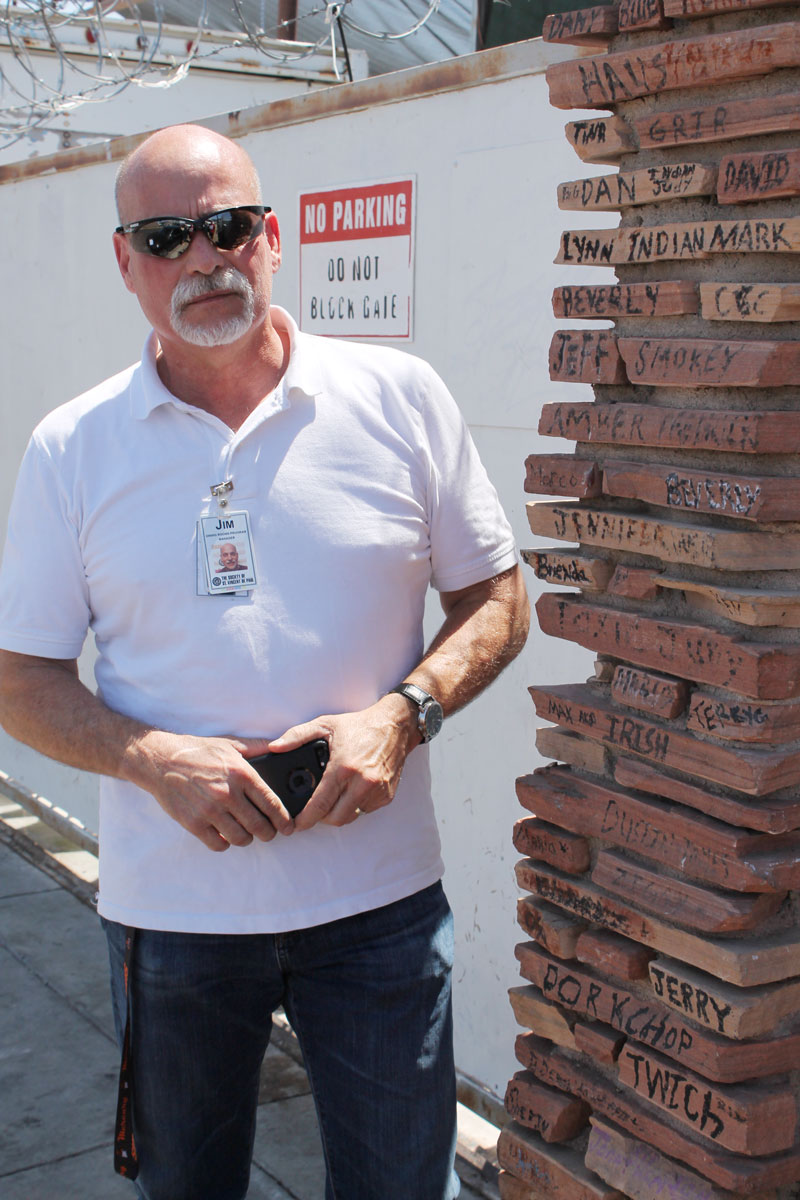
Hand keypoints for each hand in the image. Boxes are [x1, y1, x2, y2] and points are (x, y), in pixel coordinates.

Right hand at [127, 730, 294, 851]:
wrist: (161, 760)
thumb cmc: (197, 752)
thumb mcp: (230, 744)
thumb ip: (257, 747)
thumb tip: (280, 746)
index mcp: (241, 774)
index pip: (271, 804)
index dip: (284, 820)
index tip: (289, 827)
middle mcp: (227, 794)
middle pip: (259, 826)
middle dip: (269, 833)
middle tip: (269, 833)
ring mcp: (210, 811)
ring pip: (240, 838)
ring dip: (247, 839)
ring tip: (246, 833)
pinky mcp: (193, 823)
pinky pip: (217, 845)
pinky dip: (224, 844)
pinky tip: (224, 835)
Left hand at [268, 695, 419, 830]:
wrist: (395, 726)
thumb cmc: (359, 726)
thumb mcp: (325, 724)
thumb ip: (296, 736)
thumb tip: (274, 747)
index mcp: (343, 768)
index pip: (320, 805)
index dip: (305, 819)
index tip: (296, 824)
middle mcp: (362, 783)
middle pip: (335, 819)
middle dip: (321, 819)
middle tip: (314, 810)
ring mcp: (376, 791)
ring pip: (351, 817)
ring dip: (339, 813)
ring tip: (333, 798)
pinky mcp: (387, 795)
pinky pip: (365, 810)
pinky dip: (355, 806)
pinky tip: (351, 791)